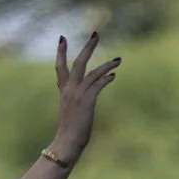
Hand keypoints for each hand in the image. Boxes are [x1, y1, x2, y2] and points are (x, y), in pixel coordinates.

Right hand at [53, 32, 120, 162]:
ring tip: (119, 59)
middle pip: (78, 63)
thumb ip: (75, 103)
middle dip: (88, 48)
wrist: (67, 143)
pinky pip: (98, 84)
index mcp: (64, 91)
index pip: (60, 68)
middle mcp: (69, 90)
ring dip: (107, 65)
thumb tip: (84, 102)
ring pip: (92, 72)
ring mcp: (77, 94)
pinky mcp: (86, 101)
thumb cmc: (70, 133)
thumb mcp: (72, 113)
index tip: (62, 38)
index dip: (61, 53)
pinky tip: (114, 76)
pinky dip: (106, 78)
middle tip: (95, 34)